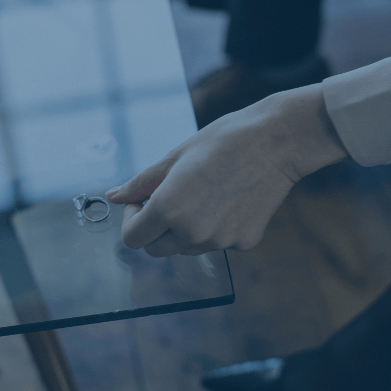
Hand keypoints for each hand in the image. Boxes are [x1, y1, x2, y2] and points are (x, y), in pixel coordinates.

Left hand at [106, 83, 348, 256]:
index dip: (132, 220)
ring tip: (203, 195)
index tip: (141, 203)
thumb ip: (140, 183)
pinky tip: (228, 199)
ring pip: (187, 248)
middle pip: (157, 249)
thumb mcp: (174, 157)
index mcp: (168, 209)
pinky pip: (217, 243)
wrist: (276, 142)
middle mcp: (192, 232)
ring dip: (184, 230)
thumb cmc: (223, 141)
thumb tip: (113, 196)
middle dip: (155, 228)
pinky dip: (216, 228)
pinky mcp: (243, 243)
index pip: (133, 239)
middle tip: (168, 199)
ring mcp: (220, 241)